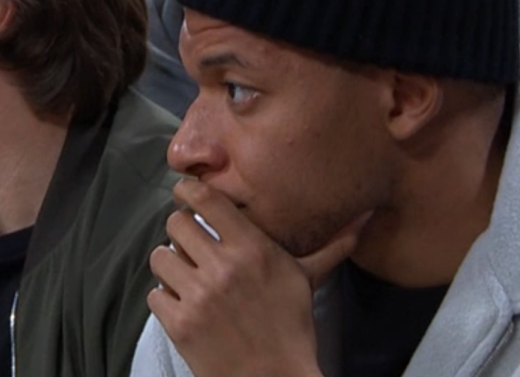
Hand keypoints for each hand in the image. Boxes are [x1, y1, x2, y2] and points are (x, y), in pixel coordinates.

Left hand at [148, 179, 368, 376]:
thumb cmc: (290, 328)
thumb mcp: (305, 281)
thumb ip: (327, 247)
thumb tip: (365, 218)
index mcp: (253, 250)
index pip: (206, 200)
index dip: (188, 191)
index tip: (185, 193)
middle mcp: (223, 268)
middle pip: (176, 223)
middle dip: (180, 232)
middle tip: (192, 244)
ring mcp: (198, 296)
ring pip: (160, 256)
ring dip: (170, 265)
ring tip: (186, 276)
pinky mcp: (179, 323)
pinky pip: (153, 293)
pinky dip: (165, 298)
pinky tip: (184, 304)